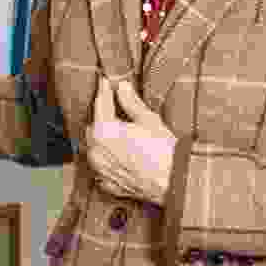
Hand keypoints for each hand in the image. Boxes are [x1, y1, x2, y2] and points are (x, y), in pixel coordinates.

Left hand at [85, 77, 176, 205]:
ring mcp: (100, 169)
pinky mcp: (107, 183)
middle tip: (114, 108)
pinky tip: (120, 155)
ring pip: (94, 147)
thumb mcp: (149, 120)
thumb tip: (122, 87)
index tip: (105, 81)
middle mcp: (96, 151)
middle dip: (102, 117)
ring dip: (102, 138)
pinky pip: (101, 166)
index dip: (104, 90)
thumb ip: (131, 103)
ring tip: (118, 132)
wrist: (173, 183)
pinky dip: (107, 158)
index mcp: (104, 131)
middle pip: (93, 126)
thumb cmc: (163, 152)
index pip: (100, 104)